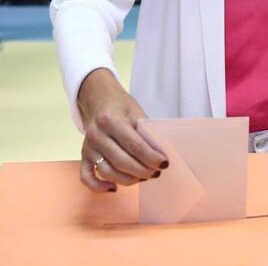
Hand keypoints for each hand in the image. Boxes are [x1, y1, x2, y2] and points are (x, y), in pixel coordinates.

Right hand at [77, 69, 168, 192]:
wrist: (99, 100)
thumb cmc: (122, 106)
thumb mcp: (137, 113)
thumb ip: (146, 132)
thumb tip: (160, 155)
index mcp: (111, 120)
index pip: (134, 145)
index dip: (151, 157)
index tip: (164, 163)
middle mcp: (97, 135)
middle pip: (122, 161)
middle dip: (143, 171)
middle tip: (157, 172)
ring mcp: (88, 147)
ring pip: (107, 172)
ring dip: (128, 180)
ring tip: (144, 178)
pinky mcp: (83, 156)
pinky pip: (87, 177)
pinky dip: (98, 187)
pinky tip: (114, 188)